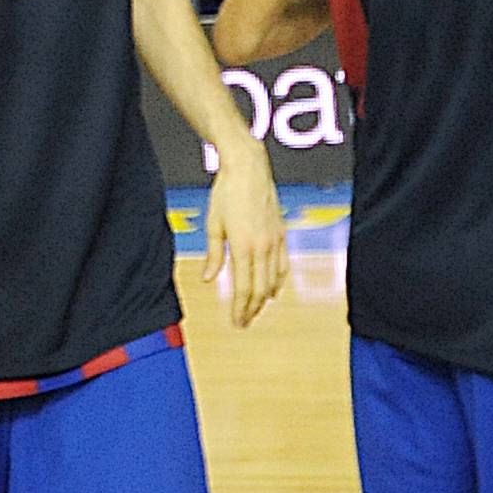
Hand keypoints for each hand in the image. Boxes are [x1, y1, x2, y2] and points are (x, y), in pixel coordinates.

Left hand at [206, 173, 289, 324]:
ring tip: (255, 310)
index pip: (243, 289)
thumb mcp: (213, 224)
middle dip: (252, 310)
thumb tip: (208, 278)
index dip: (240, 309)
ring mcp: (275, 240)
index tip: (236, 323)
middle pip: (259, 289)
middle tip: (244, 323)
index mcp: (244, 247)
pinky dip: (278, 281)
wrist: (248, 169)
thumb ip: (213, 255)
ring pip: (273, 280)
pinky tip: (273, 289)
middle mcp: (263, 247)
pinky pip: (283, 264)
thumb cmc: (227, 192)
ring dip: (264, 298)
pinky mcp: (281, 233)